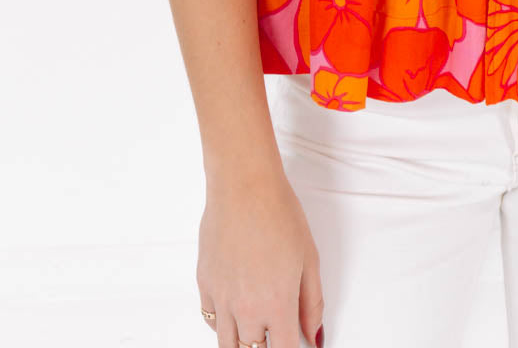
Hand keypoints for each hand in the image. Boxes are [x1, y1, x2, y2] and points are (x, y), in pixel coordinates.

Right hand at [198, 168, 324, 347]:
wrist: (244, 185)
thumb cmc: (279, 213)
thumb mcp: (309, 258)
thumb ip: (312, 303)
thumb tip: (313, 335)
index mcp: (277, 304)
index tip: (296, 344)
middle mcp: (246, 308)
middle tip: (276, 332)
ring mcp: (221, 298)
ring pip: (228, 344)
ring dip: (244, 343)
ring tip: (257, 330)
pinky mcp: (204, 284)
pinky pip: (210, 320)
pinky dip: (224, 324)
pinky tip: (236, 313)